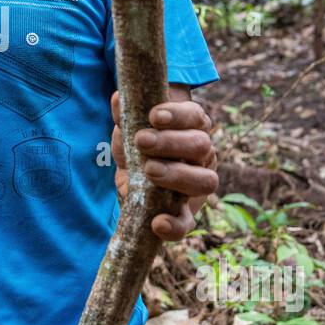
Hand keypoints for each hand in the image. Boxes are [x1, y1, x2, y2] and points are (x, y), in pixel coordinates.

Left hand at [110, 89, 217, 241]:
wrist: (135, 180)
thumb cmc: (138, 147)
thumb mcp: (129, 128)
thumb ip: (126, 114)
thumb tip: (119, 98)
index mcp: (193, 128)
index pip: (195, 116)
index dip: (178, 115)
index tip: (154, 115)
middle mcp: (203, 156)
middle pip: (201, 145)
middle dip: (171, 142)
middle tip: (142, 141)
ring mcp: (198, 186)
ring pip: (205, 181)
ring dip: (177, 174)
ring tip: (149, 170)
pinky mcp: (186, 214)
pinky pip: (188, 223)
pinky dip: (175, 225)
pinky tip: (158, 223)